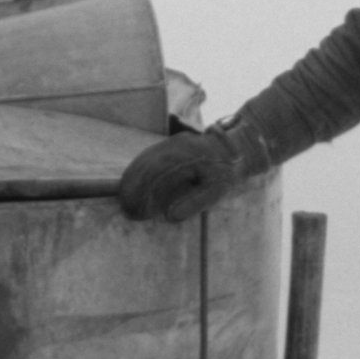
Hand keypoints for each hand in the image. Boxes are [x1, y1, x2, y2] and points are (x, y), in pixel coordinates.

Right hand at [119, 129, 241, 222]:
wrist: (235, 149)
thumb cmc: (225, 175)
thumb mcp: (215, 192)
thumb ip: (194, 203)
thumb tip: (168, 216)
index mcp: (190, 157)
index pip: (159, 175)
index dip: (145, 195)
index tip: (137, 213)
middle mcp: (178, 145)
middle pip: (148, 166)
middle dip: (134, 188)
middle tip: (125, 209)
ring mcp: (172, 142)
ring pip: (145, 159)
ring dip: (132, 179)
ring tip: (124, 200)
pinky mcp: (169, 143)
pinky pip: (148, 156)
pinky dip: (137, 171)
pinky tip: (130, 185)